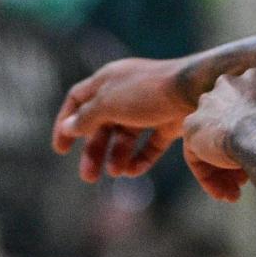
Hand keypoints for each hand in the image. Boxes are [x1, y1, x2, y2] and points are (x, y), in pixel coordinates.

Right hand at [53, 57, 192, 182]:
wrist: (194, 89)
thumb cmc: (147, 92)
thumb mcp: (109, 104)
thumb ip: (87, 117)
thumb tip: (69, 127)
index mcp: (108, 80)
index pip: (78, 99)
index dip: (65, 122)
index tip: (60, 150)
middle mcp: (126, 92)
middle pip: (101, 124)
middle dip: (93, 150)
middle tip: (88, 177)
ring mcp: (148, 107)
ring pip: (125, 136)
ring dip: (116, 156)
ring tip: (115, 173)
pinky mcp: (168, 121)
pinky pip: (150, 143)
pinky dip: (140, 158)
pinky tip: (133, 171)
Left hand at [182, 69, 255, 201]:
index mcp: (254, 78)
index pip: (247, 110)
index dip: (255, 138)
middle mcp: (227, 85)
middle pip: (227, 125)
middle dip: (236, 153)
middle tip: (247, 178)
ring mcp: (207, 104)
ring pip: (212, 142)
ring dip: (223, 170)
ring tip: (236, 193)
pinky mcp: (191, 126)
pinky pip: (196, 157)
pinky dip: (209, 178)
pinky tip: (224, 195)